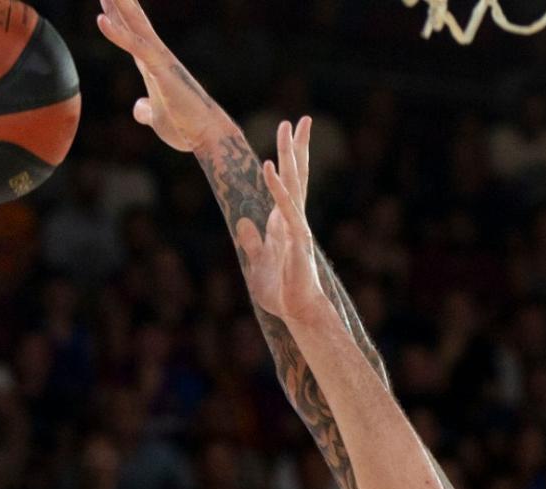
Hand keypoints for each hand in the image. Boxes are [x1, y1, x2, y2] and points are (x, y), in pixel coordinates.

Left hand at [96, 0, 225, 153]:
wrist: (207, 135)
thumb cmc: (185, 128)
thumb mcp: (157, 119)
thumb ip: (146, 110)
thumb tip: (138, 109)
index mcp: (152, 66)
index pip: (131, 35)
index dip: (118, 17)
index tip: (107, 1)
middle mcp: (156, 56)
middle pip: (133, 21)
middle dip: (119, 2)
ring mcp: (159, 60)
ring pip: (134, 24)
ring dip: (120, 3)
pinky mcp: (161, 69)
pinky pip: (135, 46)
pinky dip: (118, 33)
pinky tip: (101, 19)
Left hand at [236, 120, 327, 325]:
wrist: (298, 312)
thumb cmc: (282, 292)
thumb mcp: (258, 265)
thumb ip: (252, 244)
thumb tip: (243, 225)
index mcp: (284, 223)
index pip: (288, 185)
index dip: (290, 161)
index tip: (291, 136)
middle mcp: (293, 220)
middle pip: (297, 176)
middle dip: (297, 147)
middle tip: (301, 119)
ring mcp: (297, 227)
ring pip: (293, 184)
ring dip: (289, 155)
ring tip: (288, 127)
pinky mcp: (296, 239)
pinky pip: (285, 208)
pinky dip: (277, 187)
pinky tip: (269, 167)